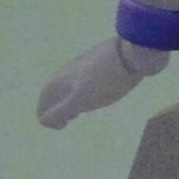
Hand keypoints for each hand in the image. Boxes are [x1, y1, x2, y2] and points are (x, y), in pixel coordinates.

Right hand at [36, 31, 167, 128]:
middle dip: (57, 105)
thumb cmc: (106, 79)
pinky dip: (87, 92)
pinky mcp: (106, 62)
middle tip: (65, 121)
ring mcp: (89, 64)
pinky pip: (89, 79)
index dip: (45, 110)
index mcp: (64, 76)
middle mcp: (73, 68)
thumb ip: (61, 110)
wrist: (134, 52)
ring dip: (72, 99)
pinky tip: (100, 96)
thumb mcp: (81, 99)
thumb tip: (43, 120)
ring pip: (74, 83)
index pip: (46, 94)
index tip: (54, 126)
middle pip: (58, 88)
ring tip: (79, 112)